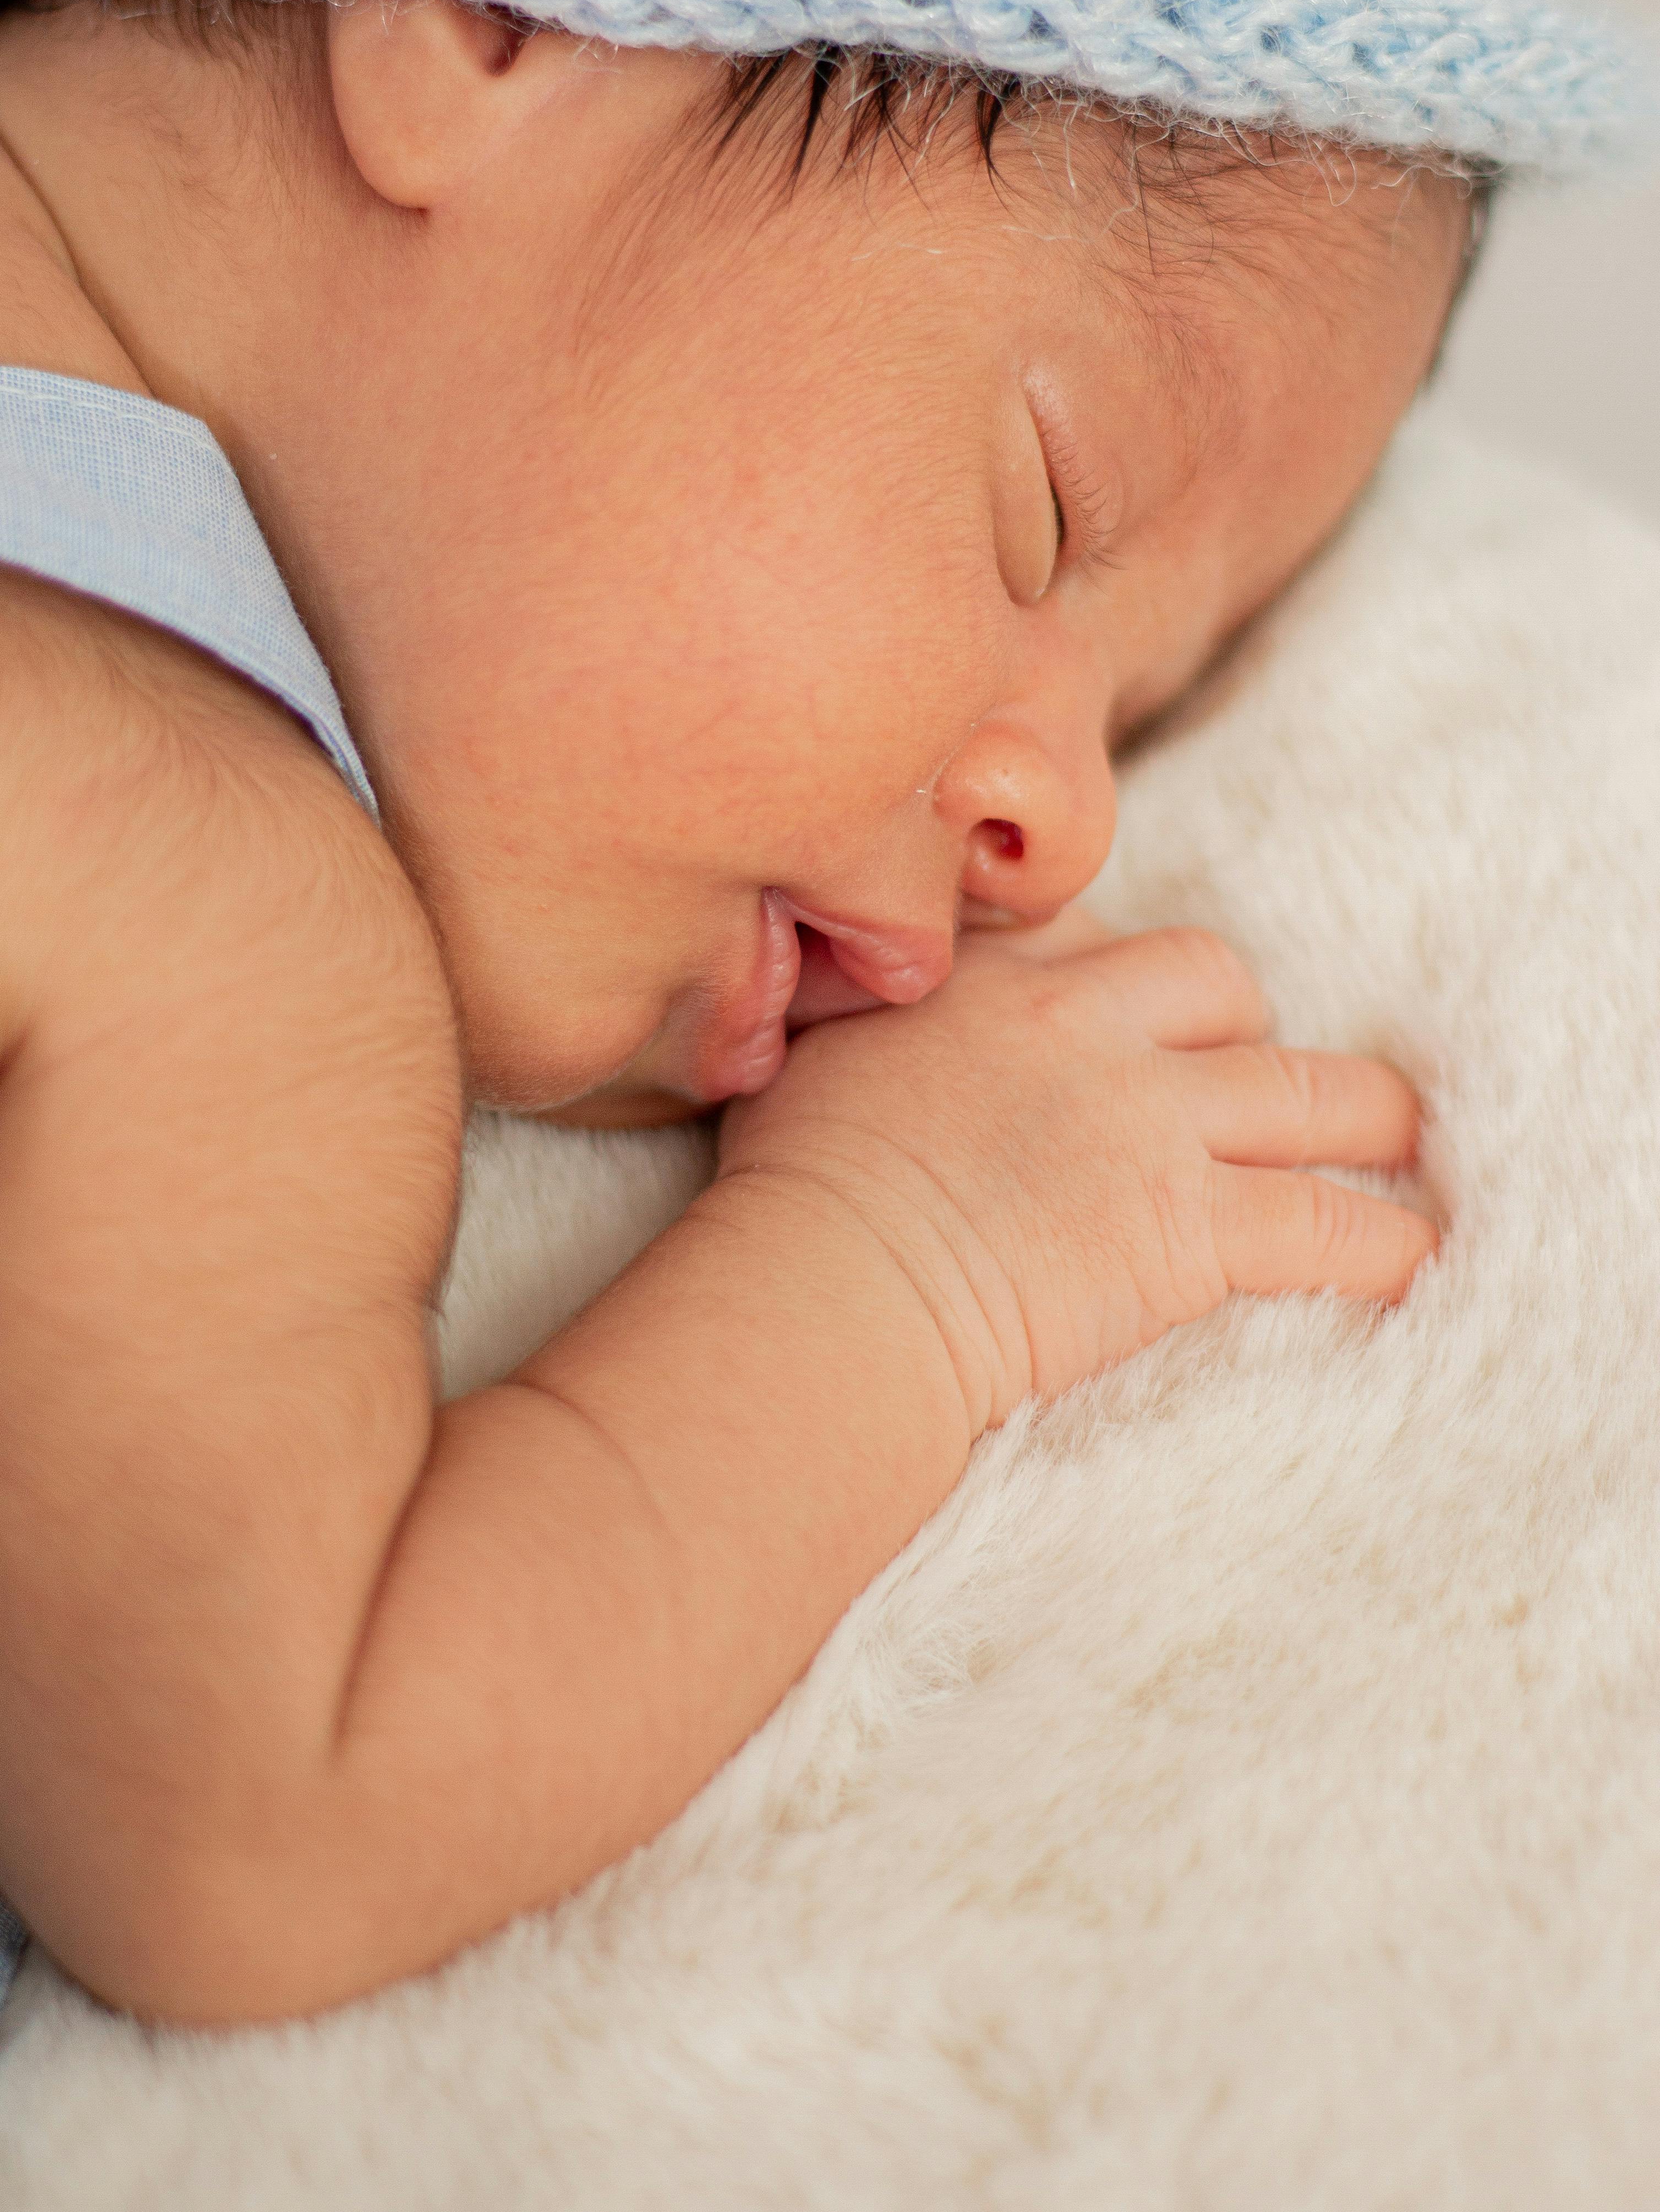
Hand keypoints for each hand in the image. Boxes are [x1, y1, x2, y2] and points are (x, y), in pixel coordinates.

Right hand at [719, 920, 1431, 1433]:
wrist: (836, 1280)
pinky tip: (1414, 1261)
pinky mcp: (1191, 1226)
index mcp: (994, 976)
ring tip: (1400, 1137)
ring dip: (1364, 1116)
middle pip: (1217, 981)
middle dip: (1245, 1025)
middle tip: (1249, 1076)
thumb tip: (856, 1002)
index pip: (1098, 931)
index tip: (1130, 1012)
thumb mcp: (816, 1046)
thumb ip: (869, 1009)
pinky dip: (1382, 1246)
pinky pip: (1325, 1225)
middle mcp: (1087, 1027)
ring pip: (1309, 1091)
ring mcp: (1150, 1122)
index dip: (1123, 973)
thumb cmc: (798, 1186)